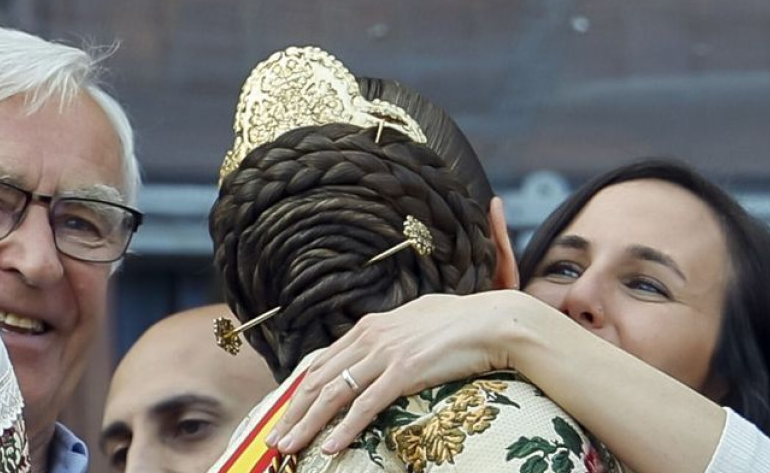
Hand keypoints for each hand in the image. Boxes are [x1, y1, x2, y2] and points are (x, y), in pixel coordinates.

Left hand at [267, 290, 540, 454]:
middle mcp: (369, 337)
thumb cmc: (460, 323)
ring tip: (288, 448)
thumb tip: (379, 346)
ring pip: (333, 395)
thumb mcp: (413, 322)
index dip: (299, 393)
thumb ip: (390, 335)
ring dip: (306, 425)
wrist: (494, 321)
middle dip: (292, 414)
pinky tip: (329, 448)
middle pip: (318, 382)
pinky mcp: (403, 372)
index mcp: (368, 326)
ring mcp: (384, 355)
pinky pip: (365, 406)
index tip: (284, 415)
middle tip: (275, 440)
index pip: (322, 365)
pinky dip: (344, 429)